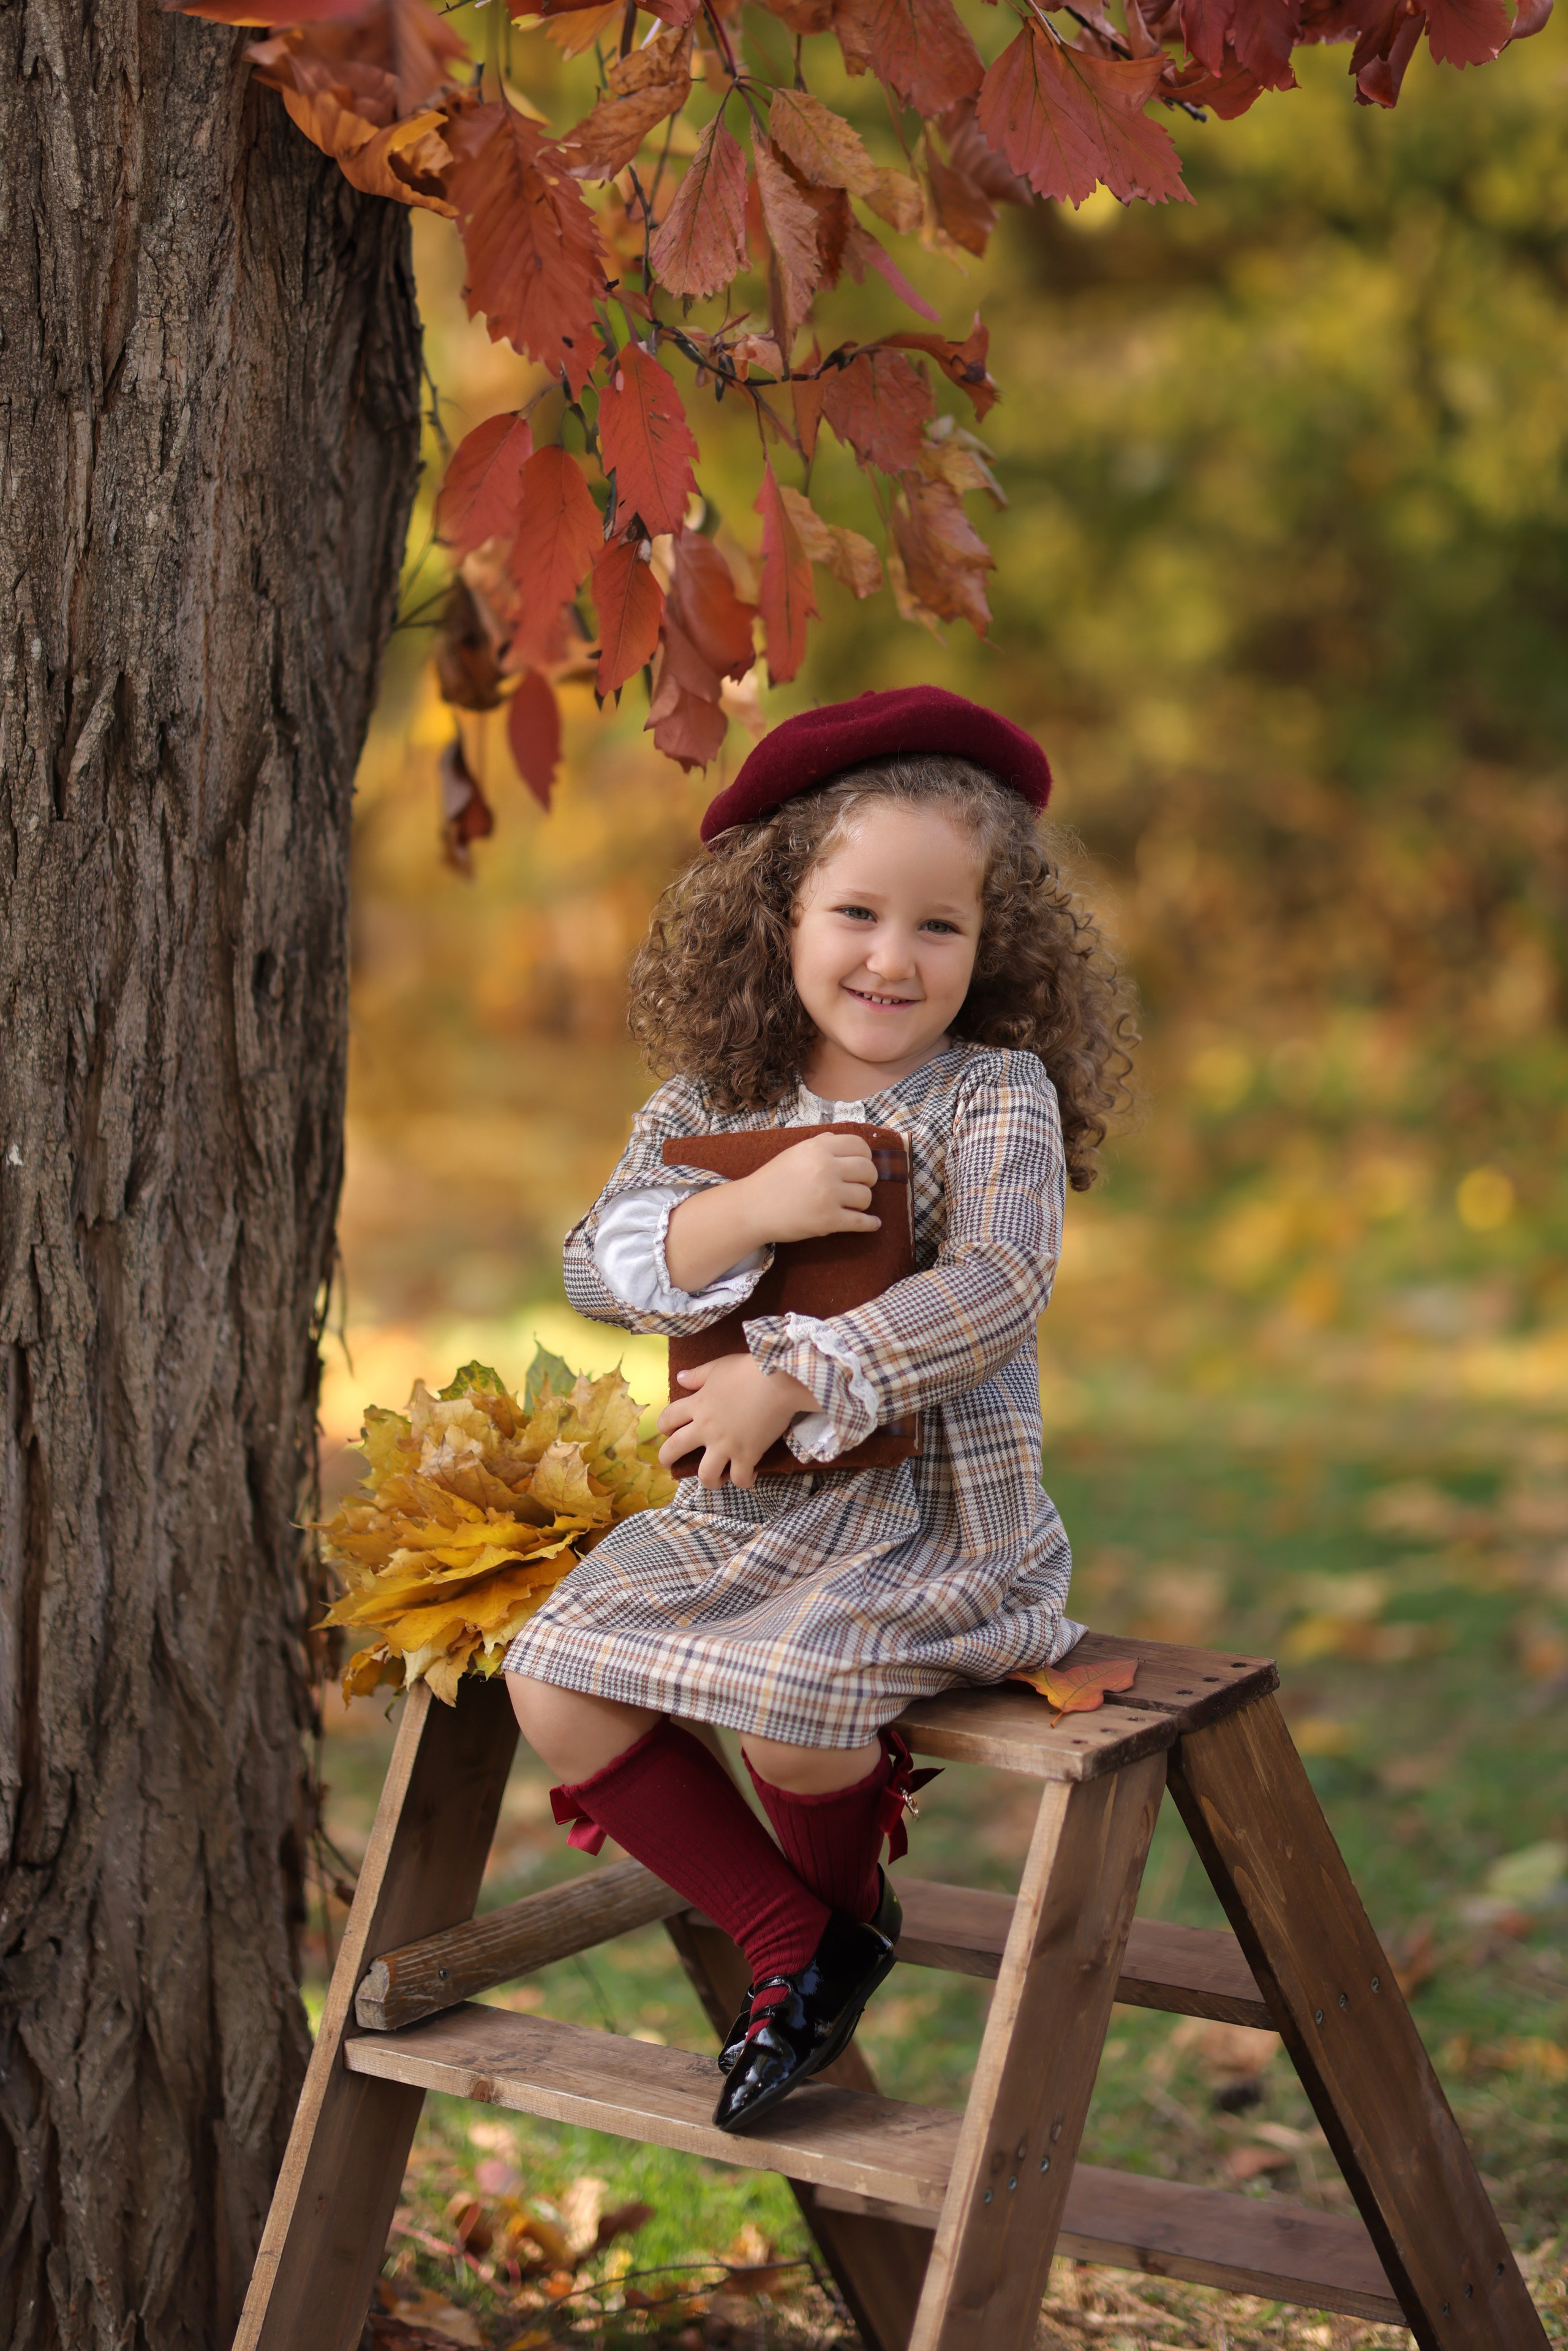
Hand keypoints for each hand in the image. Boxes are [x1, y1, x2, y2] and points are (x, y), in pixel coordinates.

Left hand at [656, 1353, 817, 1488]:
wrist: (780, 1380)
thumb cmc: (750, 1370)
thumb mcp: (719, 1367)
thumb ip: (698, 1375)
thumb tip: (680, 1378)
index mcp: (697, 1405)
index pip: (667, 1419)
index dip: (664, 1426)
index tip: (668, 1430)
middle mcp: (706, 1429)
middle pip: (674, 1449)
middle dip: (667, 1459)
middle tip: (671, 1463)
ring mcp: (726, 1445)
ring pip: (705, 1475)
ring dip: (708, 1480)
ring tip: (715, 1477)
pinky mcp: (747, 1455)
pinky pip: (740, 1479)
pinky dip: (744, 1480)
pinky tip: (749, 1473)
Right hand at [664, 1133, 879, 1293]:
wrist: (752, 1208)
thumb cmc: (774, 1179)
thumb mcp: (796, 1152)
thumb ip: (822, 1144)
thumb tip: (846, 1143)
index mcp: (818, 1148)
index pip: (860, 1146)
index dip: (865, 1156)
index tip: (861, 1165)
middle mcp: (826, 1169)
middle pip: (868, 1171)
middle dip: (868, 1179)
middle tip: (859, 1185)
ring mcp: (828, 1196)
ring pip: (866, 1197)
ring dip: (862, 1202)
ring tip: (852, 1204)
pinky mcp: (828, 1221)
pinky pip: (861, 1222)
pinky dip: (870, 1224)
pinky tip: (874, 1223)